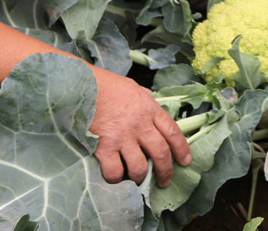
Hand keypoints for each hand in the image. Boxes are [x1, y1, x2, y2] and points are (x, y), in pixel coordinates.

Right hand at [89, 65, 191, 185]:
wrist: (81, 85)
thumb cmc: (106, 85)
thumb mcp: (132, 87)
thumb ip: (144, 98)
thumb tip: (150, 100)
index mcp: (149, 109)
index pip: (173, 132)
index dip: (182, 149)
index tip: (186, 161)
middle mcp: (140, 125)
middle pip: (161, 154)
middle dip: (166, 172)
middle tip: (165, 182)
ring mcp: (122, 137)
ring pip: (139, 168)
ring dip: (140, 178)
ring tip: (138, 181)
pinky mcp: (103, 147)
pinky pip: (115, 172)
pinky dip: (116, 178)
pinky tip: (116, 176)